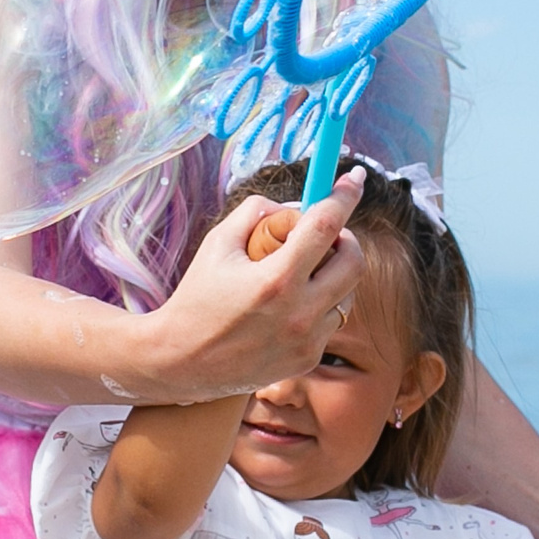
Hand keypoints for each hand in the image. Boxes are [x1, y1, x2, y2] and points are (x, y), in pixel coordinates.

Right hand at [138, 167, 366, 399]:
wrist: (182, 361)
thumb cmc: (197, 296)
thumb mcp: (218, 243)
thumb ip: (256, 212)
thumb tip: (293, 206)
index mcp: (276, 279)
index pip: (326, 225)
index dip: (345, 196)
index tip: (355, 177)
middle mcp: (299, 312)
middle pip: (354, 260)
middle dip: (345, 238)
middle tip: (324, 235)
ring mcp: (307, 339)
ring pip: (347, 292)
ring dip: (332, 273)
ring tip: (299, 274)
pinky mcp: (308, 359)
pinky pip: (331, 320)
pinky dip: (319, 304)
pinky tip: (289, 306)